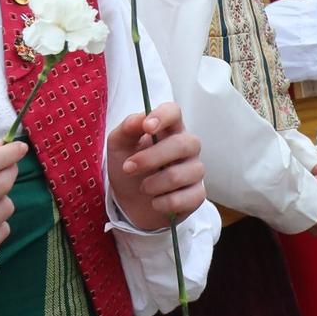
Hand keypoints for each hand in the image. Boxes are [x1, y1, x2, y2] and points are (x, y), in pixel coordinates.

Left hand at [107, 103, 206, 230]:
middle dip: (151, 158)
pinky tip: (155, 202)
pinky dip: (164, 203)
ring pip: (182, 174)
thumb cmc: (128, 168)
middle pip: (182, 144)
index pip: (174, 112)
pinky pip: (188, 198)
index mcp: (168, 129)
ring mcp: (194, 170)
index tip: (147, 127)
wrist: (128, 203)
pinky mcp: (198, 194)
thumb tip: (141, 119)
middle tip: (128, 168)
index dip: (163, 116)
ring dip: (154, 184)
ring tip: (143, 188)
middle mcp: (186, 146)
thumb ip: (128, 128)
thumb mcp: (118, 146)